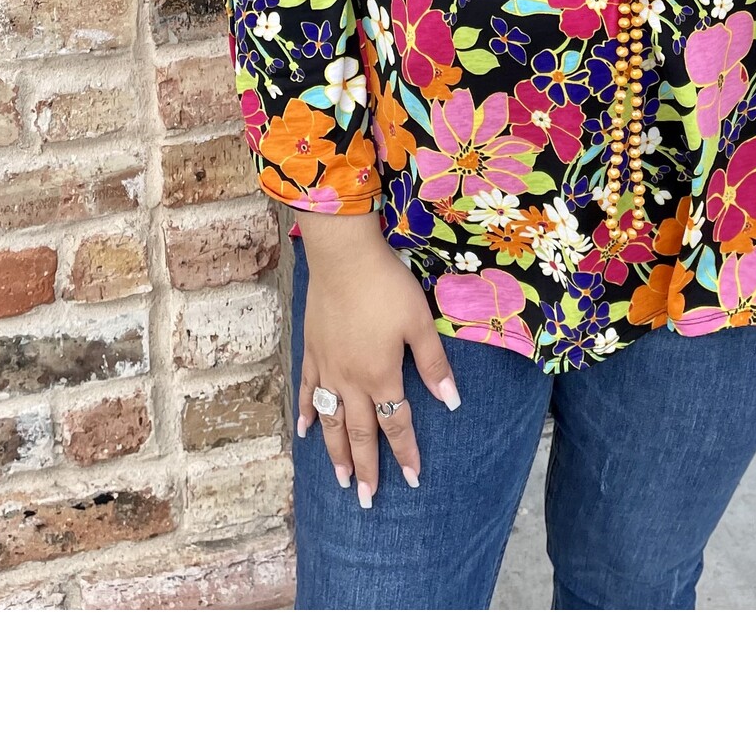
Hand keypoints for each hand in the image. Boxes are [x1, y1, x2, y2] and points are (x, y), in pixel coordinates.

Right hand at [293, 212, 459, 506]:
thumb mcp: (419, 323)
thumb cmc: (387, 287)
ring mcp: (327, 367)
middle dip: (365, 467)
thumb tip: (451, 402)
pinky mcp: (312, 351)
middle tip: (366, 499)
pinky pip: (307, 390)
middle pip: (359, 433)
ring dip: (335, 452)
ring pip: (330, 420)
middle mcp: (351, 380)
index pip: (396, 424)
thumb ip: (433, 365)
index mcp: (381, 375)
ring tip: (340, 479)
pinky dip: (306, 413)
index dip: (405, 453)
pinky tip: (304, 431)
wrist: (344, 257)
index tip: (412, 479)